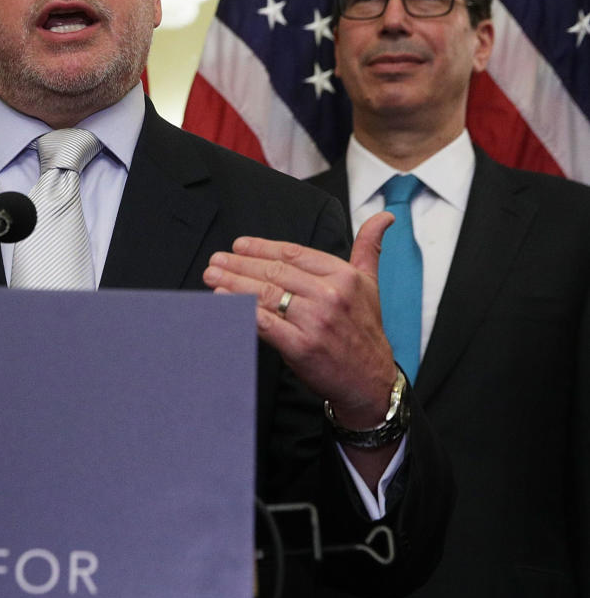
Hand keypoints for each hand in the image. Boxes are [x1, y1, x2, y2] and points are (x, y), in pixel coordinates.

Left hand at [202, 212, 396, 428]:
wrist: (370, 381)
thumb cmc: (364, 330)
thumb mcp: (371, 285)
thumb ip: (369, 249)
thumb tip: (385, 216)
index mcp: (344, 276)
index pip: (293, 254)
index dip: (261, 247)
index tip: (238, 245)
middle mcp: (330, 295)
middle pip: (274, 272)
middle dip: (239, 264)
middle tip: (215, 260)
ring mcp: (315, 321)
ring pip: (265, 294)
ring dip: (233, 282)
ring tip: (212, 275)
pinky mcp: (301, 346)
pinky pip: (263, 322)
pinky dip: (239, 309)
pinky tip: (222, 299)